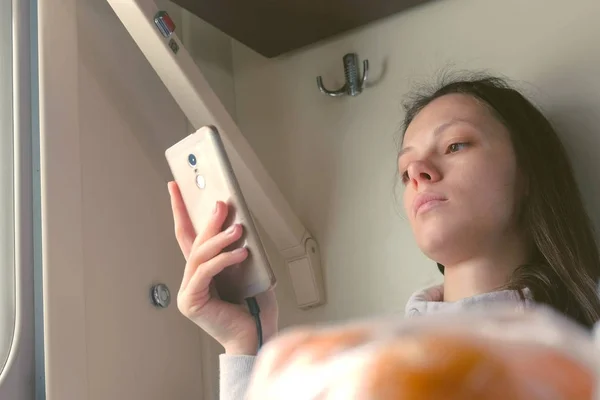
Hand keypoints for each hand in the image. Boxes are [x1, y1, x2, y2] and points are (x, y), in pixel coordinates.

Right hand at [168, 181, 278, 354]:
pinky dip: (223, 260)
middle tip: (220, 203)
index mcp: (204, 271)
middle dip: (206, 220)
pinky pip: (205, 273)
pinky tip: (241, 253)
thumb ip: (240, 250)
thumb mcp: (250, 270)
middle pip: (194, 242)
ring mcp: (189, 291)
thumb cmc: (255, 308)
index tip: (176, 187)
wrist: (257, 338)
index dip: (181, 210)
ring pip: (199, 256)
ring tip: (238, 229)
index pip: (189, 234)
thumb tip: (239, 223)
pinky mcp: (192, 301)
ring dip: (219, 239)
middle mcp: (192, 279)